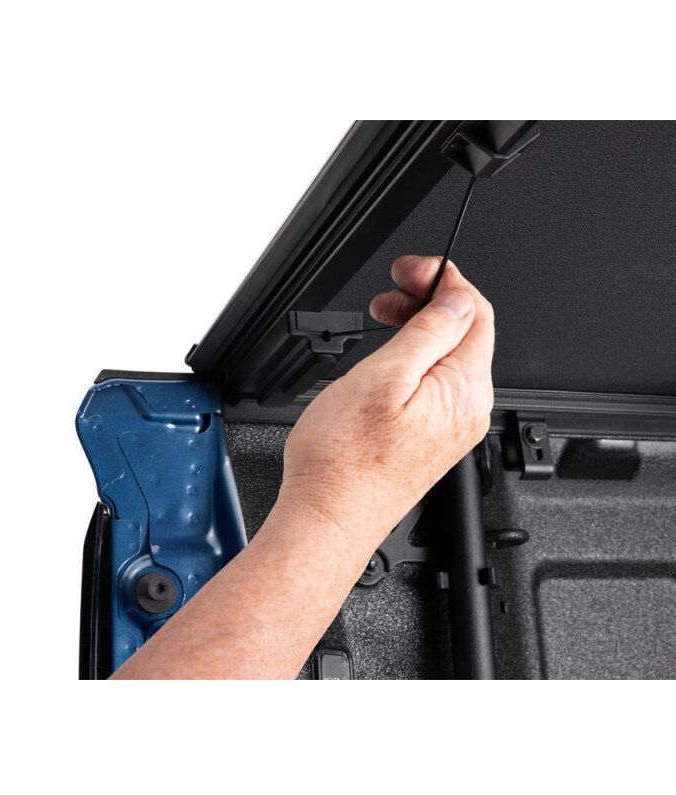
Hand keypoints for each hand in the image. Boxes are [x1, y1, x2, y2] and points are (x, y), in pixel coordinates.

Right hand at [280, 255, 494, 551]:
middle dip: (430, 302)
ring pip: (448, 359)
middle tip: (389, 292)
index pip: (475, 313)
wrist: (328, 517)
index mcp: (464, 390)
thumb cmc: (344, 459)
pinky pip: (437, 386)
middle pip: (465, 334)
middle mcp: (467, 411)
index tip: (411, 269)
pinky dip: (415, 360)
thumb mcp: (384, 376)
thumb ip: (430, 332)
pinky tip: (387, 360)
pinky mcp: (431, 440)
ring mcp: (451, 428)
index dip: (445, 280)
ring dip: (419, 329)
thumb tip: (456, 299)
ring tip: (382, 322)